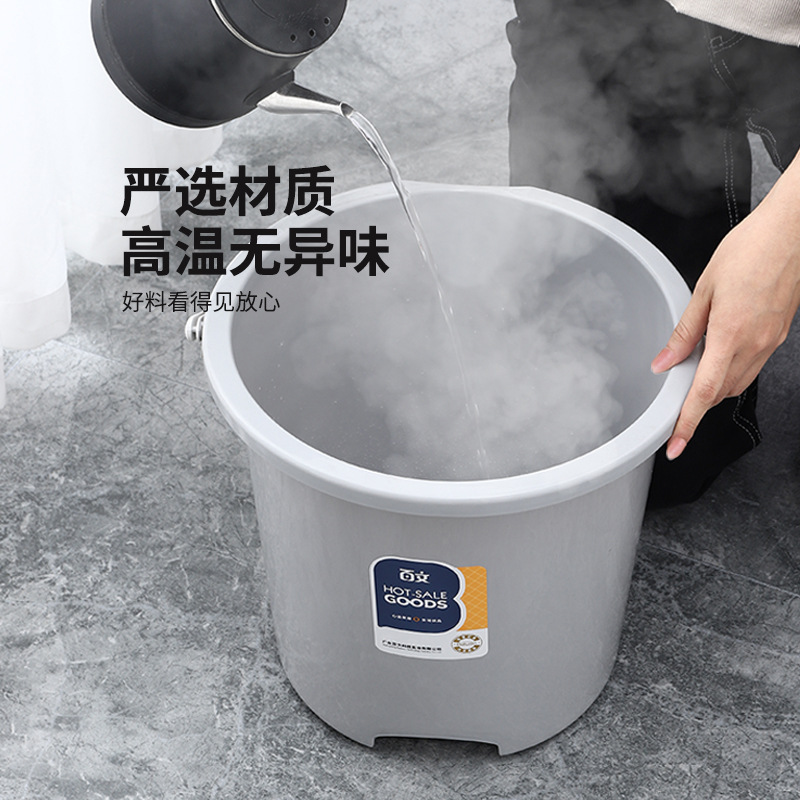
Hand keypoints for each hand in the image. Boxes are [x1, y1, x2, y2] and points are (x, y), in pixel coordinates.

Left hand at [651, 152, 799, 459]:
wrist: (794, 231)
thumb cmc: (750, 250)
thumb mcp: (705, 289)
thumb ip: (684, 333)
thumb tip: (664, 363)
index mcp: (731, 336)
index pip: (703, 393)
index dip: (686, 424)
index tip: (675, 446)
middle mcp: (755, 346)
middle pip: (719, 393)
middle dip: (696, 406)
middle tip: (673, 407)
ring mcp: (770, 342)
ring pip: (737, 383)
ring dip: (712, 389)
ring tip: (690, 381)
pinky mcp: (778, 334)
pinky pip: (750, 366)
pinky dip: (730, 372)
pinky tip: (716, 358)